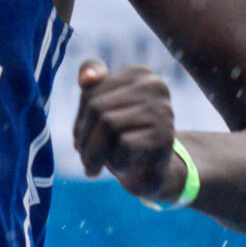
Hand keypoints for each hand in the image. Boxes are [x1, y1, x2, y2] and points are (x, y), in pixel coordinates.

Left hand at [71, 61, 185, 201]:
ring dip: (95, 152)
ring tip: (94, 166)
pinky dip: (115, 160)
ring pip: (108, 124)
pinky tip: (122, 167)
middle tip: (84, 158)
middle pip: (97, 107)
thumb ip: (90, 83)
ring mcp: (163, 110)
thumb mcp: (101, 107)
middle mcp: (155, 86)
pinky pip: (124, 143)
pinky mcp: (165, 136)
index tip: (81, 136)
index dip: (81, 118)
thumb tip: (86, 78)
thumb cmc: (122, 137)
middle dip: (84, 137)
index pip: (91, 91)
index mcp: (139, 74)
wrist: (152, 172)